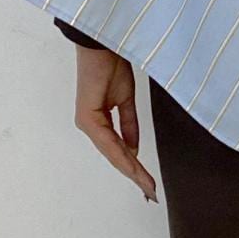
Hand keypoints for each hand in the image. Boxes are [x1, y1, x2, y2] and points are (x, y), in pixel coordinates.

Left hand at [73, 45, 157, 201]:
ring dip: (132, 170)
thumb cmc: (111, 64)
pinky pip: (109, 141)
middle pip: (116, 156)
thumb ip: (129, 125)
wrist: (102, 44)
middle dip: (135, 175)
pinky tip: (135, 167)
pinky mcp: (88, 118)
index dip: (134, 168)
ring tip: (147, 186)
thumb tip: (135, 150)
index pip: (119, 150)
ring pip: (113, 153)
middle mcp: (90, 125)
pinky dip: (123, 155)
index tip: (149, 183)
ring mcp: (88, 123)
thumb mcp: (126, 99)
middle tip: (151, 193)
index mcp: (98, 121)